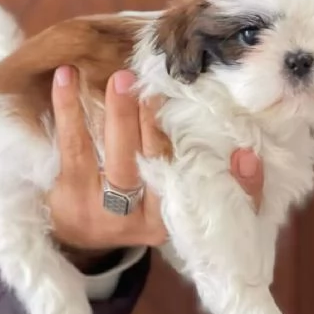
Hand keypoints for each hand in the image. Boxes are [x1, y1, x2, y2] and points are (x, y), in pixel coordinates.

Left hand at [47, 66, 263, 261]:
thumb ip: (204, 183)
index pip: (205, 196)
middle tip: (158, 88)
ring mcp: (102, 208)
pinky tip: (67, 78)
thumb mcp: (171, 208)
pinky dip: (69, 109)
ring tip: (121, 79)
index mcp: (168, 221)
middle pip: (155, 168)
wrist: (75, 235)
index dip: (232, 181)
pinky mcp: (70, 193)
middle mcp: (137, 219)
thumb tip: (247, 155)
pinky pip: (73, 147)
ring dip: (119, 113)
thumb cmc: (132, 207)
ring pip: (116, 157)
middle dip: (159, 126)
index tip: (245, 152)